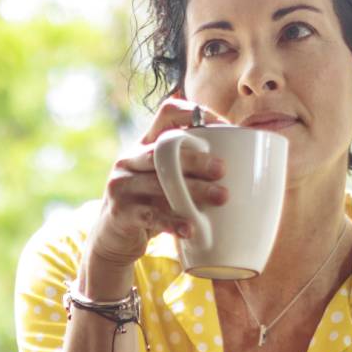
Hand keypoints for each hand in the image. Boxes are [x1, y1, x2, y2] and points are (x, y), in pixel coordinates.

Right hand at [89, 97, 233, 270]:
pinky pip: (151, 215)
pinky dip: (174, 222)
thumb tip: (239, 161)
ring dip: (194, 190)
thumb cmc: (150, 204)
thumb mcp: (163, 180)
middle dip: (196, 158)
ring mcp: (122, 185)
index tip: (224, 127)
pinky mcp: (120, 212)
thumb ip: (186, 168)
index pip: (167, 113)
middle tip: (222, 169)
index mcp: (144, 145)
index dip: (196, 113)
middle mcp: (129, 160)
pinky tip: (192, 228)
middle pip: (163, 150)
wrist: (112, 238)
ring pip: (159, 183)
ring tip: (221, 198)